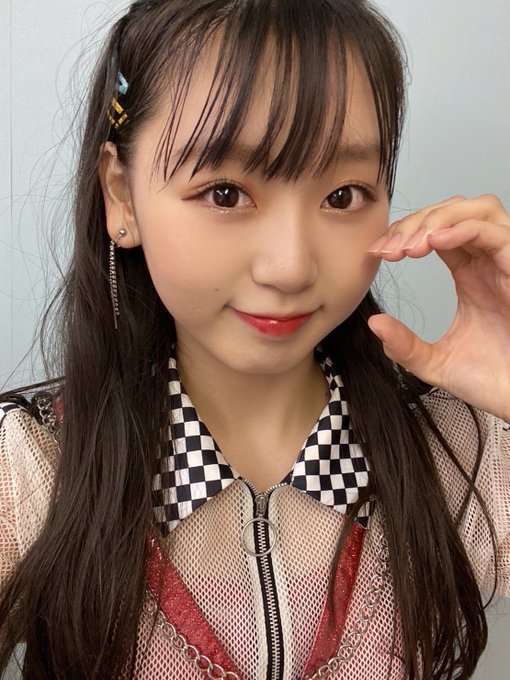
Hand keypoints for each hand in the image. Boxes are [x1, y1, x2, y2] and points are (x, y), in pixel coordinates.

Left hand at [367, 194, 509, 421]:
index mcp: (470, 274)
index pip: (435, 232)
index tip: (377, 253)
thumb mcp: (435, 363)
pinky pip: (494, 232)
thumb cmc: (492, 381)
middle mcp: (488, 263)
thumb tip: (374, 323)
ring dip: (439, 217)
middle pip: (454, 211)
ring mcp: (505, 263)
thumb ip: (405, 345)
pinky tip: (434, 243)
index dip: (404, 233)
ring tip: (412, 244)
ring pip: (478, 209)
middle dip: (416, 221)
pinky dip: (462, 229)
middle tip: (390, 248)